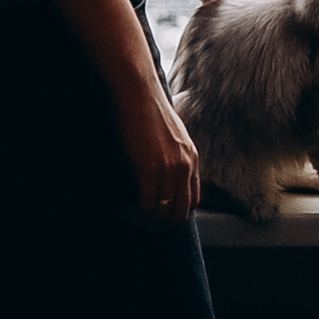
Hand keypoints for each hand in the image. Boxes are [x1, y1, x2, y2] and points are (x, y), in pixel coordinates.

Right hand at [114, 83, 200, 223]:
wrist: (139, 93)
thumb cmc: (148, 109)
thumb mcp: (171, 133)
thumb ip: (172, 151)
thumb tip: (162, 163)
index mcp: (192, 158)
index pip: (193, 200)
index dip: (177, 213)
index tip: (159, 216)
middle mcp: (185, 166)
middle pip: (181, 212)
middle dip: (162, 225)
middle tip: (144, 224)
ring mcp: (170, 169)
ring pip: (163, 213)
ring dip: (146, 222)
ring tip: (131, 218)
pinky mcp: (151, 170)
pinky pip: (146, 205)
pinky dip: (135, 214)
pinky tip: (124, 210)